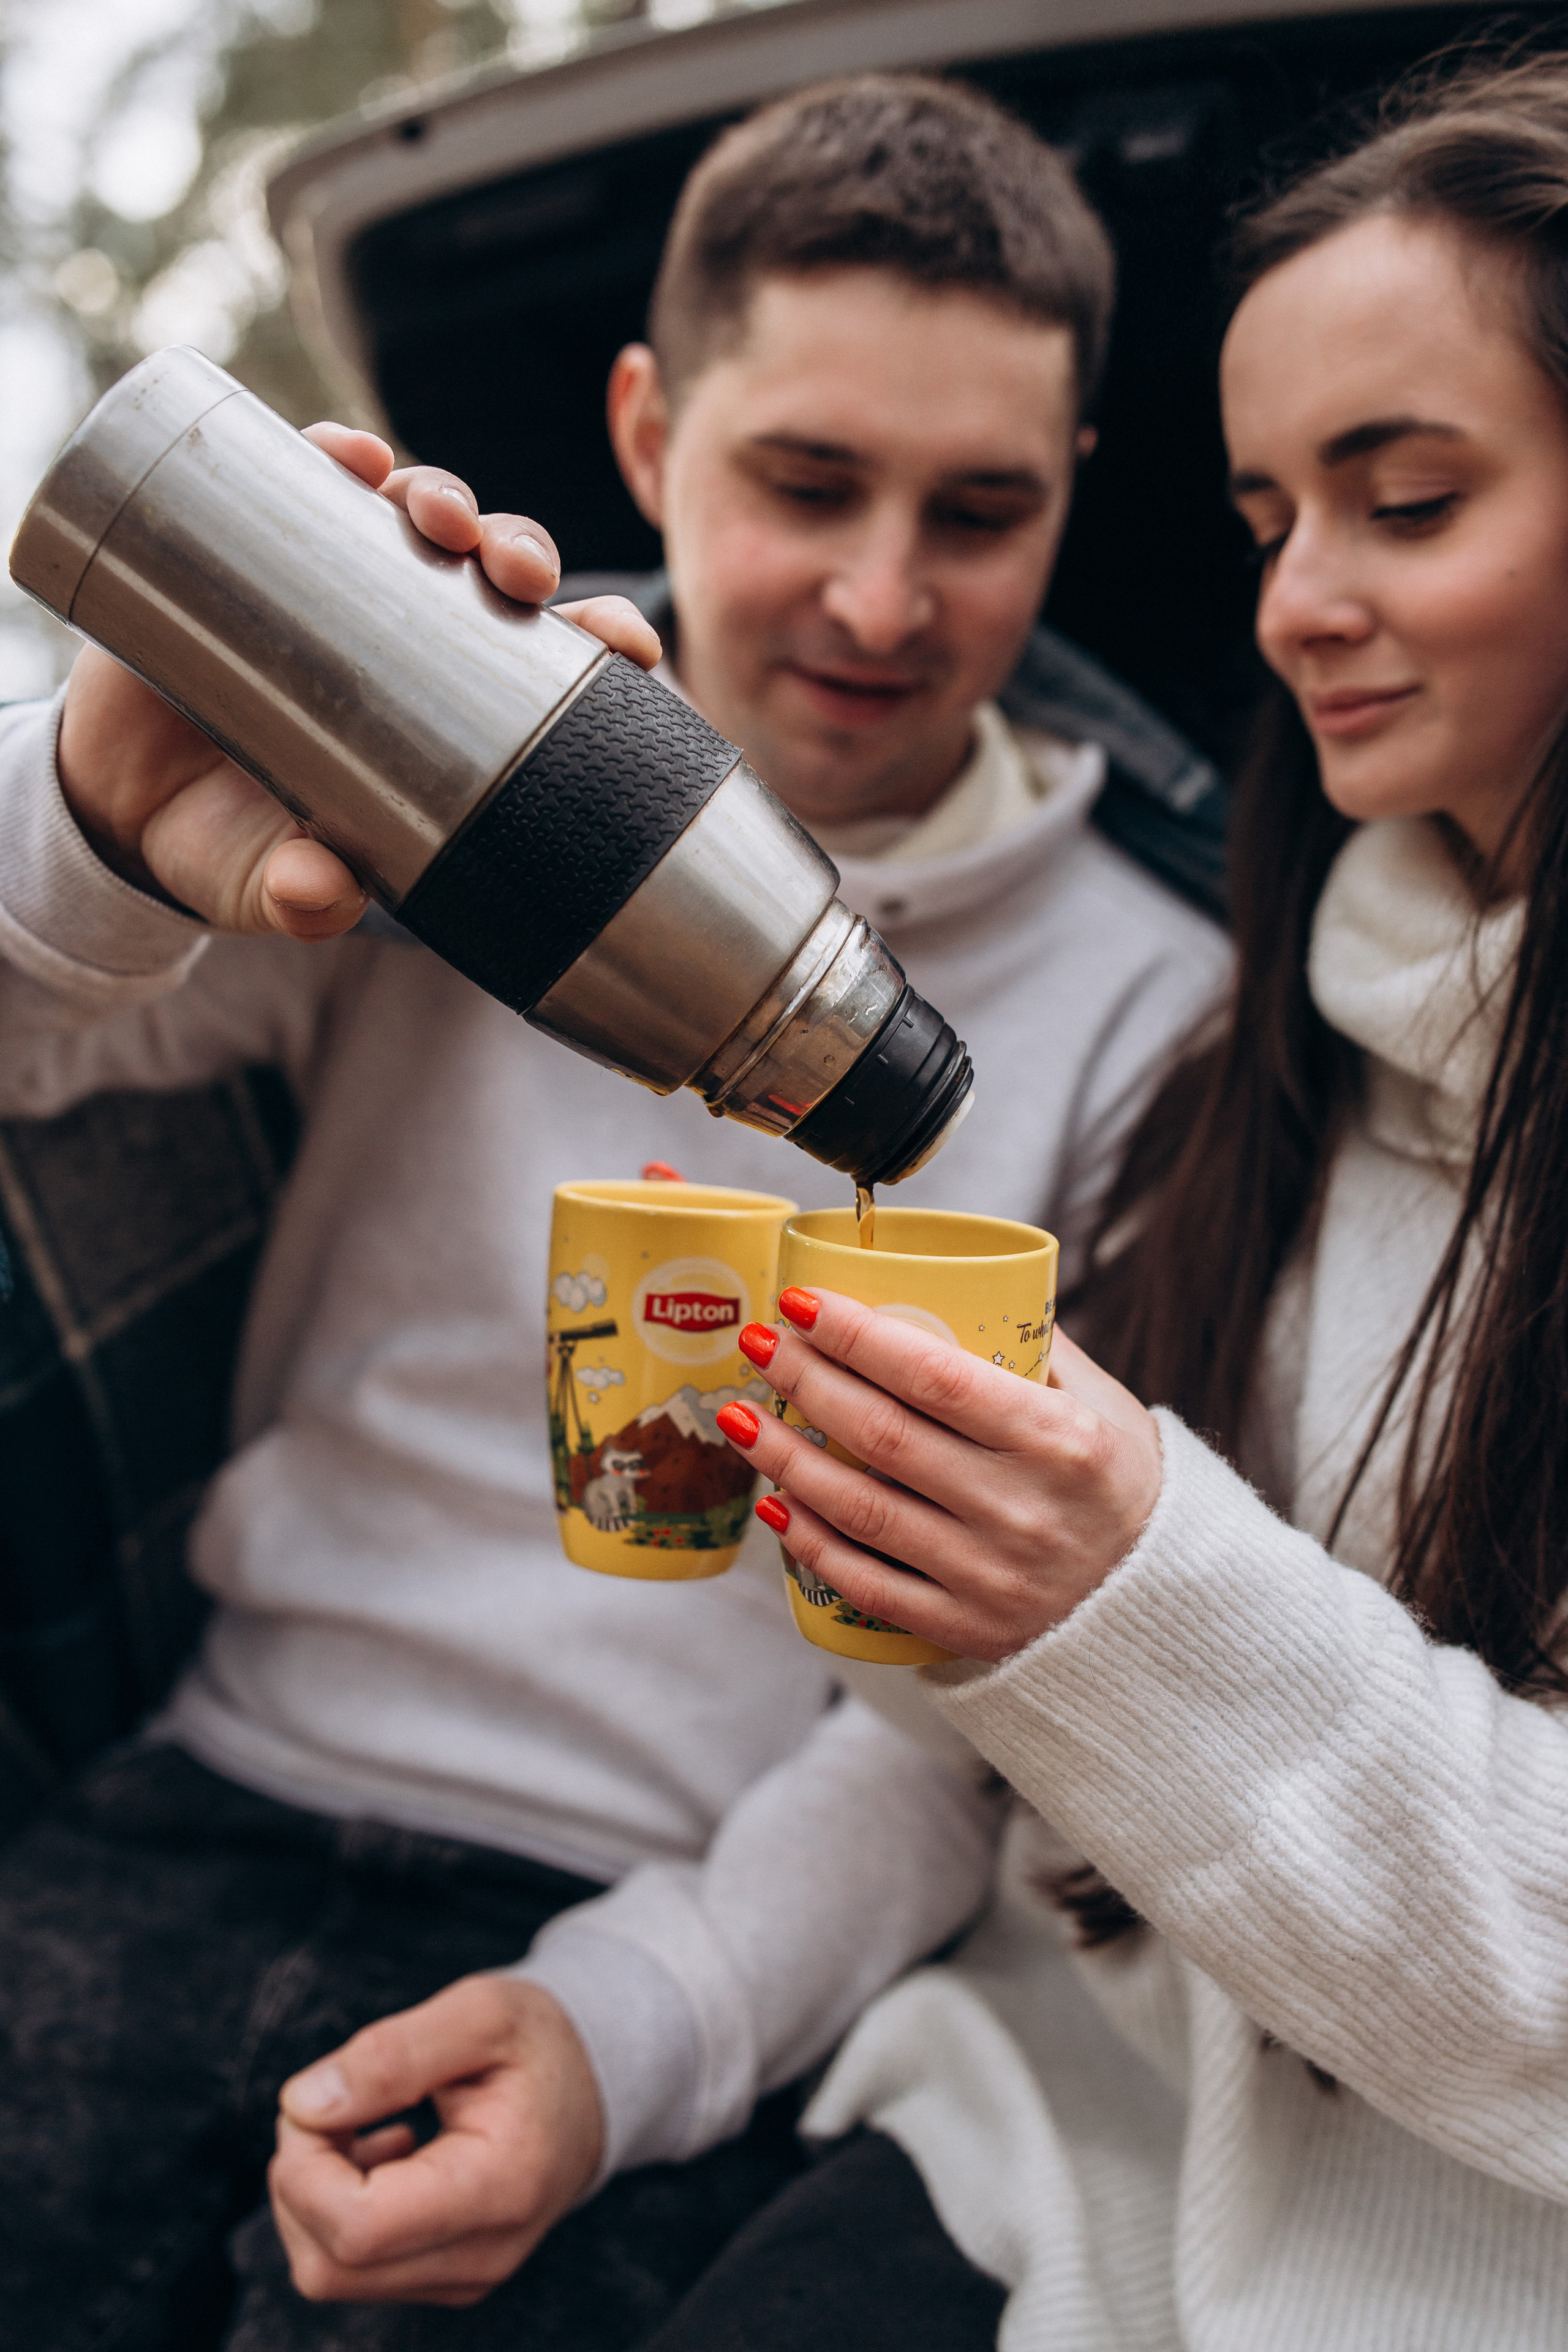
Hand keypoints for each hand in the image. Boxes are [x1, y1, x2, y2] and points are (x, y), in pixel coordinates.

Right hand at [56, 423, 661, 937]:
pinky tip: (350, 452)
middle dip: (522, 552)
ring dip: (440, 495)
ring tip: (433, 514)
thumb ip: (300, 899)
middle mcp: (409, 634)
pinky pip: (308, 478)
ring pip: (416, 512)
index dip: (600, 640)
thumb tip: (324, 895)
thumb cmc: (229, 843)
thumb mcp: (266, 883)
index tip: (630, 645)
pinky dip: (336, 454)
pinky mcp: (251, 546)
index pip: (554, 662)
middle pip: (494, 570)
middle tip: (519, 573)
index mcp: (453, 712)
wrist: (116, 797)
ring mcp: (335, 581)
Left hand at [270, 1974, 602, 2306]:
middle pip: (329, 2263)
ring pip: (329, 2273)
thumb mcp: (479, 2013)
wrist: (595, 2084)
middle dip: (299, 2178)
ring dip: (312, 2194)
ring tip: (359, 2121)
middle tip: (328, 2102)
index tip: (314, 2099)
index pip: (357, 2228)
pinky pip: (353, 2268)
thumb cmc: (538, 2040)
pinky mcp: (445, 2277)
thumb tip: (301, 2105)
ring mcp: (465, 2277)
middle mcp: (483, 2255)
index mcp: (500, 2187)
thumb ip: (391, 2054)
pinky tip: (380, 2149)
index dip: (304, 2166)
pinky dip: (335, 2209)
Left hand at [721, 1292, 1162, 1661]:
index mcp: (1058, 1441)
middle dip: (805, 1381)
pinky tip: (772, 1502)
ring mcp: (989, 1576)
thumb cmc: (1121, 1484)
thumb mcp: (1101, 1405)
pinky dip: (811, 1542)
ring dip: (784, 1458)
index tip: (801, 1301)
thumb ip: (1033, 1345)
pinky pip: (868, 1583)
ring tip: (736, 1414)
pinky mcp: (964, 1628)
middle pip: (884, 1437)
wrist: (1157, 1607)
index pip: (937, 1377)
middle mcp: (1021, 1510)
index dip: (858, 1336)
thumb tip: (954, 1277)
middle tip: (757, 1342)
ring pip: (861, 1510)